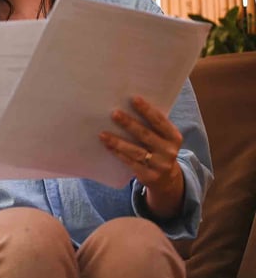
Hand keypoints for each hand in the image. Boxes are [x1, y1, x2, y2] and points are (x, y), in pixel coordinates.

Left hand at [100, 96, 184, 217]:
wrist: (167, 179)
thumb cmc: (159, 149)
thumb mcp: (163, 138)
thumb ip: (152, 125)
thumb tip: (127, 105)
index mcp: (174, 137)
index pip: (160, 121)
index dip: (147, 110)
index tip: (134, 98)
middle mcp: (169, 151)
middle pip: (146, 135)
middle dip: (129, 124)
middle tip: (114, 113)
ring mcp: (159, 165)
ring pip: (136, 151)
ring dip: (118, 142)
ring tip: (103, 134)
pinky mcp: (149, 176)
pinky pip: (131, 163)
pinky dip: (118, 153)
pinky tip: (107, 146)